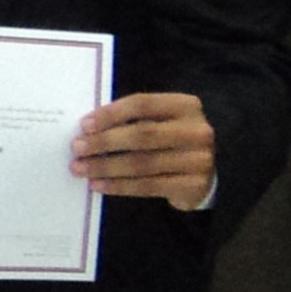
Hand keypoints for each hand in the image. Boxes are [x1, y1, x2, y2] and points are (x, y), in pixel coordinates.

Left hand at [73, 92, 214, 208]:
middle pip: (141, 135)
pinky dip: (119, 186)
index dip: (111, 114)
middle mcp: (195, 131)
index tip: (84, 125)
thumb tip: (89, 128)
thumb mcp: (164, 120)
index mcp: (185, 106)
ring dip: (106, 167)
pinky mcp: (192, 186)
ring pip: (142, 164)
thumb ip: (135, 119)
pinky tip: (99, 185)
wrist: (213, 170)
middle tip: (77, 148)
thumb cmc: (174, 140)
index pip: (142, 104)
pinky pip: (148, 186)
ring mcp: (197, 160)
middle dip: (104, 142)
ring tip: (81, 169)